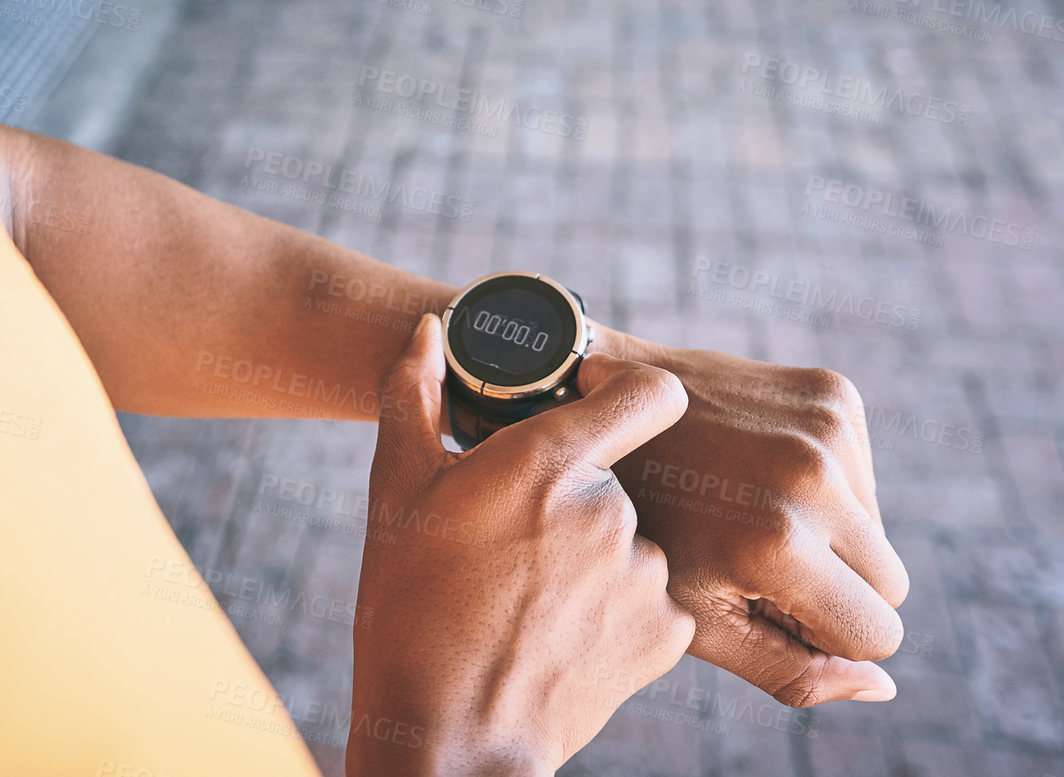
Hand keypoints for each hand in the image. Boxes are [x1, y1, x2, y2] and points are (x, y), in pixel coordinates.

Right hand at [347, 316, 695, 776]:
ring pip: (633, 540)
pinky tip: (560, 634)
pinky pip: (652, 598)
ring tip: (530, 598)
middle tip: (514, 544)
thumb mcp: (396, 491)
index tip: (597, 405)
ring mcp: (645, 575)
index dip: (628, 391)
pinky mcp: (667, 633)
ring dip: (596, 557)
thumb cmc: (408, 605)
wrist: (446, 732)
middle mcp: (612, 511)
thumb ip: (413, 395)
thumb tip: (426, 330)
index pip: (649, 392)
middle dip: (575, 500)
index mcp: (549, 461)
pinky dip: (616, 610)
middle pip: (618, 478)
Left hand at [596, 331, 908, 706]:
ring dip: (831, 534)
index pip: (875, 634)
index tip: (766, 605)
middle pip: (889, 583)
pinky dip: (827, 486)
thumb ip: (790, 670)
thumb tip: (882, 687)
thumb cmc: (638, 524)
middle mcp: (814, 476)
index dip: (824, 635)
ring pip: (879, 529)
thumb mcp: (694, 614)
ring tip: (748, 509)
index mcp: (778, 541)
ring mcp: (827, 425)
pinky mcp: (831, 391)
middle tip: (755, 560)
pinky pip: (865, 475)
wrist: (591, 405)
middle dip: (835, 588)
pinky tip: (757, 471)